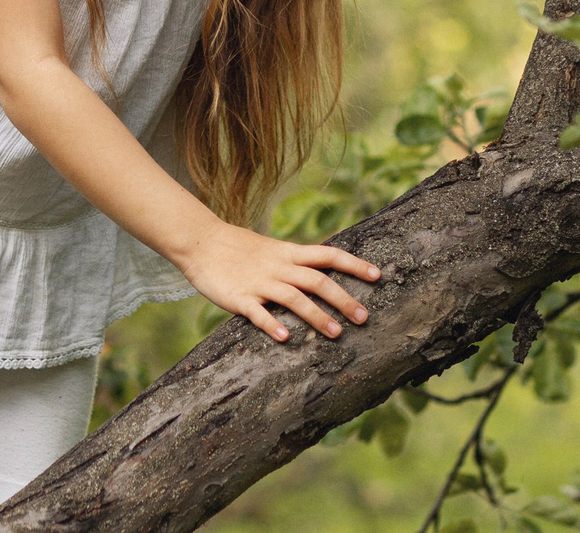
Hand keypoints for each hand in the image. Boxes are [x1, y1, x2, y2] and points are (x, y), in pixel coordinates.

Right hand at [178, 222, 380, 342]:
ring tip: (336, 334)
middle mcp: (279, 267)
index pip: (328, 255)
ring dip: (316, 316)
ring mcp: (259, 283)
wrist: (201, 242)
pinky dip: (272, 324)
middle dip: (343, 299)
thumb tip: (323, 272)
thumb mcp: (272, 250)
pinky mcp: (239, 297)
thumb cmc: (238, 248)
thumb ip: (295, 261)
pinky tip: (286, 337)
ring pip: (294, 298)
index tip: (378, 275)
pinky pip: (258, 312)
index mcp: (288, 254)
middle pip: (317, 280)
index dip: (353, 264)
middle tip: (364, 317)